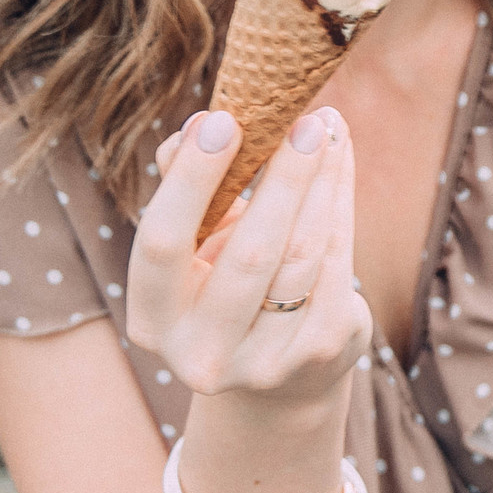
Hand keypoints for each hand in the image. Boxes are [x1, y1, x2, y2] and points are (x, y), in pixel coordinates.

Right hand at [127, 105, 370, 411]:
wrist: (279, 372)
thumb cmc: (223, 281)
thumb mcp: (195, 241)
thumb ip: (187, 185)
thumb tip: (201, 124)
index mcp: (152, 320)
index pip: (162, 243)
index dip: (191, 180)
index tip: (222, 119)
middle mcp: (200, 354)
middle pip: (249, 253)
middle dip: (281, 178)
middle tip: (302, 119)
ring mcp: (264, 363)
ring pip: (302, 254)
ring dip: (320, 181)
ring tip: (326, 128)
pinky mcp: (319, 352)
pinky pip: (335, 264)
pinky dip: (339, 205)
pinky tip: (339, 165)